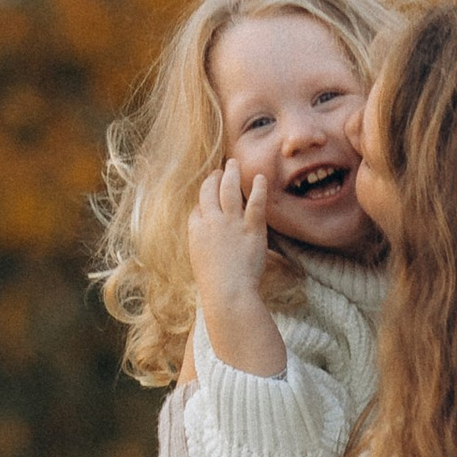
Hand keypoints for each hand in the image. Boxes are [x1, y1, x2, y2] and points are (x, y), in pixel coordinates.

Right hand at [189, 155, 269, 316]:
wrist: (229, 293)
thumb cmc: (215, 285)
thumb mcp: (200, 262)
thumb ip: (202, 245)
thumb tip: (206, 237)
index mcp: (196, 231)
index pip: (198, 208)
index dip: (203, 201)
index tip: (209, 198)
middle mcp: (212, 222)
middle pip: (210, 191)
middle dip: (214, 178)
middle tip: (220, 169)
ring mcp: (232, 223)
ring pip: (229, 189)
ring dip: (231, 173)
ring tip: (234, 163)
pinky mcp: (252, 228)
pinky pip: (256, 202)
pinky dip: (258, 187)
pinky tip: (260, 177)